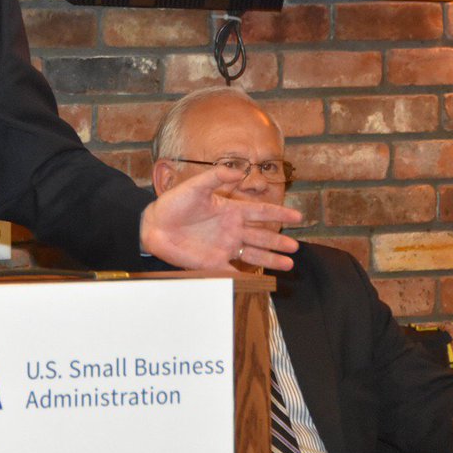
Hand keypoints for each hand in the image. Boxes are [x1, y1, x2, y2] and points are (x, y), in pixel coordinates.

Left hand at [140, 167, 301, 271]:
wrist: (154, 225)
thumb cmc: (174, 203)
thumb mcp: (196, 186)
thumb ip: (216, 176)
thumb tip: (238, 171)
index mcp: (230, 210)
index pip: (260, 212)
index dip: (279, 213)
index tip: (298, 216)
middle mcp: (232, 229)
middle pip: (262, 236)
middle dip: (279, 242)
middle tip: (296, 247)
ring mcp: (224, 247)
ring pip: (254, 254)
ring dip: (271, 259)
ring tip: (289, 264)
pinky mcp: (213, 262)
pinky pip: (234, 271)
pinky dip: (247, 277)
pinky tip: (262, 281)